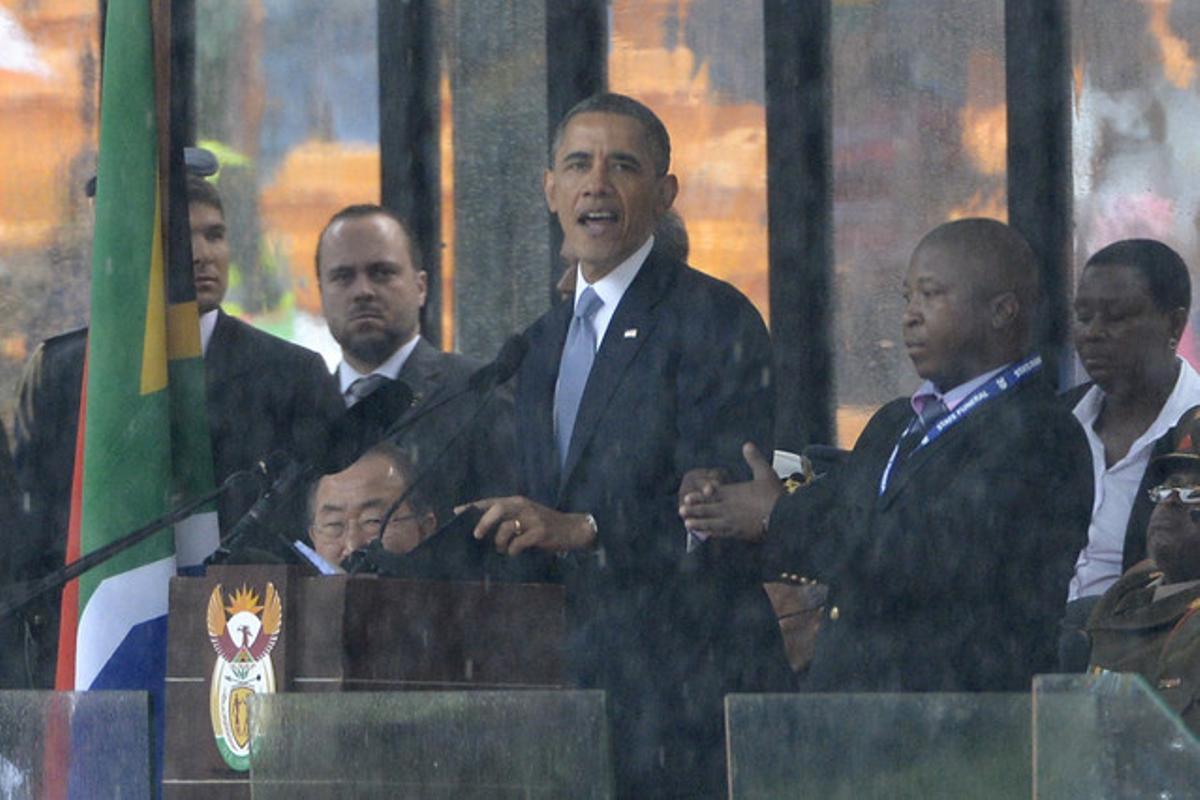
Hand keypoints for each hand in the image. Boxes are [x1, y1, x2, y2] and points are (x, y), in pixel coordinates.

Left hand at [454, 496, 596, 555]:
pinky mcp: (540, 532)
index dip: (472, 506)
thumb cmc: (544, 524)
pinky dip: (513, 550)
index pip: (490, 501)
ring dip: (499, 543)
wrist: (572, 529)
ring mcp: (532, 518)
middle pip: (496, 509)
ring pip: (506, 528)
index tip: (456, 512)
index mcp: (517, 501)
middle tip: (476, 536)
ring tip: (502, 549)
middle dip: (483, 523)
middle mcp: (523, 506)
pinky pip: (518, 543)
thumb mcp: (525, 516)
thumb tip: (479, 529)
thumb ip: (506, 518)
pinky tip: (515, 552)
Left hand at [678, 443, 781, 541]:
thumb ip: (754, 459)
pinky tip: (706, 536)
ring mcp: (734, 522)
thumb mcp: (765, 473)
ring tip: (687, 525)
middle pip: (708, 509)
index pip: (713, 494)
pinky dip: (712, 534)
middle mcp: (730, 508)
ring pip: (712, 522)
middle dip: (694, 510)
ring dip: (699, 523)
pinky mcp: (739, 533)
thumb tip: (747, 444)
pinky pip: (722, 534)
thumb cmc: (775, 495)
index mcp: (734, 493)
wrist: (784, 518)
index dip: (699, 496)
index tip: (686, 497)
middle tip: (680, 511)